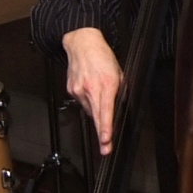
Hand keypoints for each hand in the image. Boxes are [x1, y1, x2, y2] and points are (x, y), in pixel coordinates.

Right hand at [64, 27, 122, 154]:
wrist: (82, 44)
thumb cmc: (102, 57)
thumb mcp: (119, 73)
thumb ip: (120, 91)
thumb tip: (120, 107)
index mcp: (106, 84)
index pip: (106, 111)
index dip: (106, 127)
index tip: (106, 140)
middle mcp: (91, 88)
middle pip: (96, 117)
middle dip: (102, 134)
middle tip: (106, 148)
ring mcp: (79, 90)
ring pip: (89, 110)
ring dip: (96, 110)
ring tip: (99, 95)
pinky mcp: (72, 90)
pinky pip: (83, 102)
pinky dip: (88, 101)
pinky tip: (91, 91)